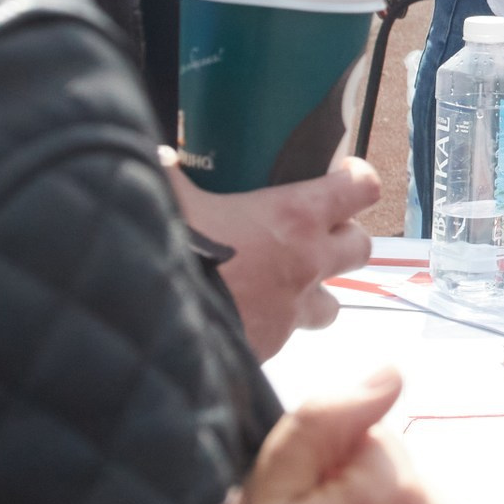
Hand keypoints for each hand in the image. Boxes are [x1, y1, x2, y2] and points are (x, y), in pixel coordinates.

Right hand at [163, 153, 377, 360]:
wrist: (142, 322)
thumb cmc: (163, 248)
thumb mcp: (167, 195)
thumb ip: (171, 172)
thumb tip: (157, 155)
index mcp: (295, 216)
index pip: (361, 188)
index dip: (357, 179)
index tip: (342, 173)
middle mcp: (306, 264)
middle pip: (359, 248)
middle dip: (340, 239)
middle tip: (309, 233)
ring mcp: (291, 312)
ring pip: (329, 305)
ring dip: (311, 292)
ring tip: (276, 283)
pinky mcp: (268, 348)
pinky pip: (283, 336)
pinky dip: (269, 326)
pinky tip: (236, 316)